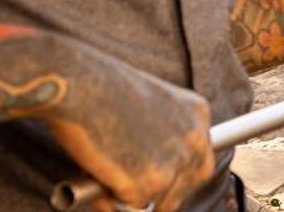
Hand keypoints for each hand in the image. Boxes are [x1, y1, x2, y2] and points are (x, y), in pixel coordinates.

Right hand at [44, 60, 214, 211]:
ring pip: (158, 199)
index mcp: (197, 112)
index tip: (159, 182)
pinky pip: (129, 205)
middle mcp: (195, 138)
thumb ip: (155, 135)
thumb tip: (142, 172)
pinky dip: (107, 198)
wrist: (83, 84)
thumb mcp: (146, 103)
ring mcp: (175, 162)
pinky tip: (93, 172)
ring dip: (130, 195)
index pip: (200, 157)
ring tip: (101, 169)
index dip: (179, 174)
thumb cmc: (101, 87)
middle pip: (191, 183)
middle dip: (166, 196)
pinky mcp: (151, 183)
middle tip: (135, 195)